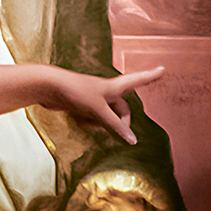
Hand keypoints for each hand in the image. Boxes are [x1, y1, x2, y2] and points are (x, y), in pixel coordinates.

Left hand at [35, 67, 164, 144]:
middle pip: (122, 109)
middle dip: (122, 122)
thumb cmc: (75, 92)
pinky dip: (87, 124)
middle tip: (122, 135)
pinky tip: (77, 121)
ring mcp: (93, 98)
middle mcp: (105, 91)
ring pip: (106, 116)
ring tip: (89, 123)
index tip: (162, 69)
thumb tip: (133, 141)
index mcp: (113, 87)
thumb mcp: (99, 111)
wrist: (47, 87)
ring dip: (101, 125)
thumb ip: (115, 126)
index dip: (150, 76)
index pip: (137, 80)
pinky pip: (91, 119)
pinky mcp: (81, 105)